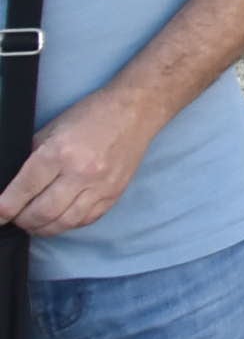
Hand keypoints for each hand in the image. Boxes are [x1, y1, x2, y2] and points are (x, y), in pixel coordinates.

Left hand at [0, 86, 161, 237]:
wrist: (136, 111)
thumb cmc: (90, 116)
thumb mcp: (51, 130)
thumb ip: (31, 159)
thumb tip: (12, 186)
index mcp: (59, 153)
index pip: (23, 190)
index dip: (4, 209)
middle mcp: (81, 173)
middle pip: (42, 212)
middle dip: (22, 220)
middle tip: (15, 217)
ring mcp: (101, 186)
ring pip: (63, 223)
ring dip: (43, 228)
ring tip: (35, 222)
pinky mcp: (114, 194)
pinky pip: (85, 220)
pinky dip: (67, 224)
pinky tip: (59, 218)